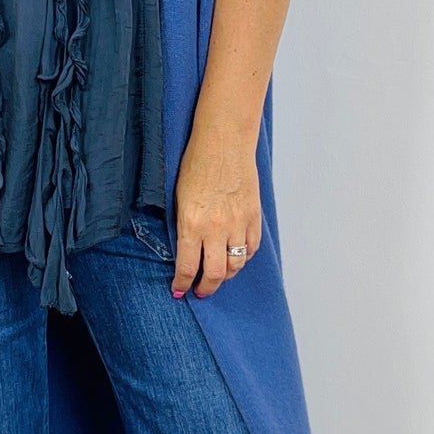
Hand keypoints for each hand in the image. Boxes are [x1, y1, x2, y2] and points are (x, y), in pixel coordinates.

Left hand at [170, 122, 261, 298]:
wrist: (224, 142)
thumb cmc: (197, 163)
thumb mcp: (180, 199)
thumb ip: (184, 227)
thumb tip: (186, 251)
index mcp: (192, 224)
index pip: (188, 267)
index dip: (183, 284)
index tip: (180, 290)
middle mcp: (217, 229)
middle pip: (215, 274)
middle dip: (206, 287)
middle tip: (201, 290)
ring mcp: (238, 224)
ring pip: (236, 265)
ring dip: (226, 275)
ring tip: (219, 276)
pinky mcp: (253, 216)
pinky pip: (251, 248)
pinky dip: (244, 257)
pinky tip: (236, 257)